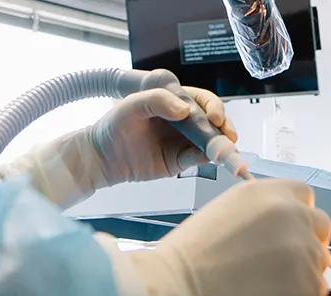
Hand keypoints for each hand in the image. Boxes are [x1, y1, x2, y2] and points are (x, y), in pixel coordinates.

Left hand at [93, 86, 235, 184]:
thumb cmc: (114, 126)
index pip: (203, 100)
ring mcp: (183, 140)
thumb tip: (184, 109)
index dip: (213, 107)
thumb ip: (157, 100)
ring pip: (211, 141)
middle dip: (225, 128)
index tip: (214, 117)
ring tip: (225, 151)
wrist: (102, 156)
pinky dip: (207, 159)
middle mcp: (183, 120)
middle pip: (214, 121)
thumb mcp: (132, 105)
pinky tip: (210, 158)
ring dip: (221, 145)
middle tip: (228, 136)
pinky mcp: (180, 160)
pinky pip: (198, 159)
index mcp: (175, 100)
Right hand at [128, 179, 330, 295]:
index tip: (278, 238)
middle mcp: (294, 212)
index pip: (304, 197)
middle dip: (305, 244)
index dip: (295, 219)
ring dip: (300, 275)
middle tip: (274, 268)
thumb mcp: (226, 213)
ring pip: (319, 262)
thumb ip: (261, 216)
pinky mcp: (309, 284)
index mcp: (269, 191)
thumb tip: (282, 236)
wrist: (174, 290)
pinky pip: (317, 291)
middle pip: (321, 226)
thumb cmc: (188, 258)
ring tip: (260, 289)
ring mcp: (305, 248)